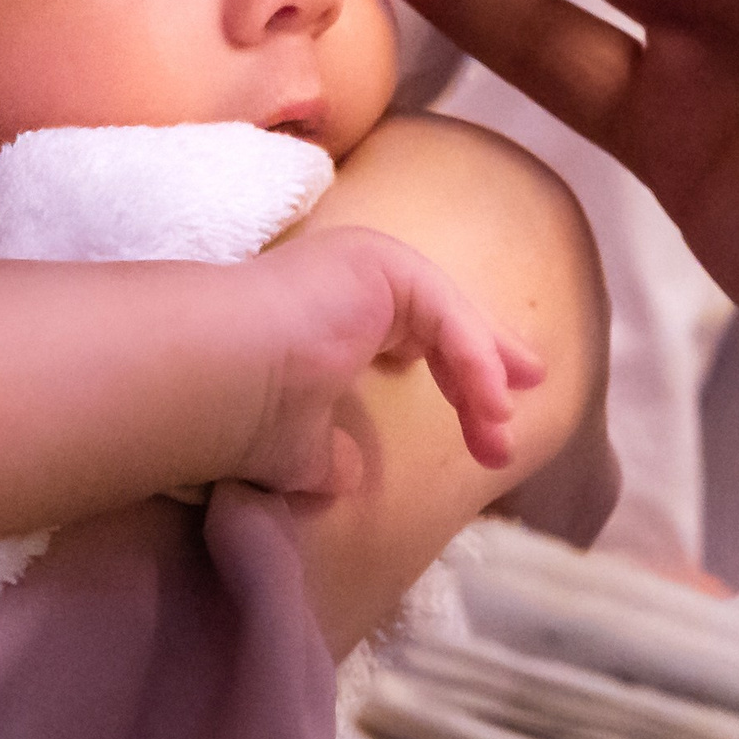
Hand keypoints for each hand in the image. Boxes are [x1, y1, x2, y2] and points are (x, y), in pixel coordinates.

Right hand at [234, 227, 545, 493]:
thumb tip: (342, 477)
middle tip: (524, 396)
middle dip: (488, 361)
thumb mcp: (294, 445)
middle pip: (443, 319)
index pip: (412, 334)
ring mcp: (364, 262)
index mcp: (332, 314)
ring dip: (482, 379)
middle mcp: (350, 280)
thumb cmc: (239, 415)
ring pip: (450, 320)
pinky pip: (447, 316)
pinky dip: (474, 361)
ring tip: (500, 435)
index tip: (493, 410)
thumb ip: (323, 454)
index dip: (458, 370)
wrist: (213, 380)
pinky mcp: (379, 262)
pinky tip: (488, 407)